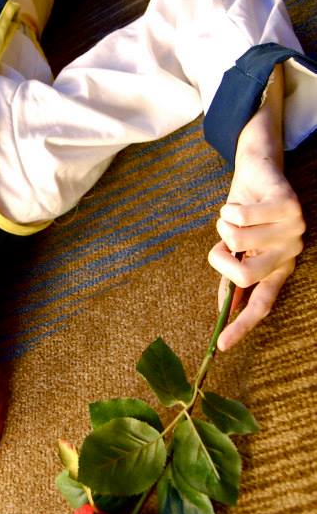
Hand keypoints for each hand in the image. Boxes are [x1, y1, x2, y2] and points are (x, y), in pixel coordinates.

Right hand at [208, 152, 304, 350]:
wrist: (259, 168)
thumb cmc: (244, 210)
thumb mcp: (236, 246)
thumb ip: (233, 274)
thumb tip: (224, 307)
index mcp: (279, 268)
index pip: (262, 304)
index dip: (242, 325)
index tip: (221, 345)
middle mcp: (290, 254)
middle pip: (245, 276)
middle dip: (220, 259)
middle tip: (220, 246)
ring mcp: (293, 230)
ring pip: (236, 241)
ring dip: (222, 226)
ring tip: (232, 215)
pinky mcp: (288, 206)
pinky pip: (241, 217)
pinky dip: (227, 210)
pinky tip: (235, 204)